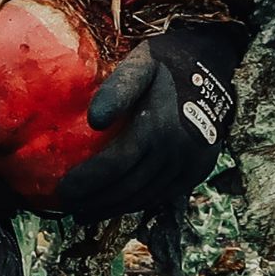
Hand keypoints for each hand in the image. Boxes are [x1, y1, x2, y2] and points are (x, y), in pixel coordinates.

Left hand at [54, 28, 242, 221]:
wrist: (214, 65)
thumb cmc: (168, 62)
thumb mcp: (141, 64)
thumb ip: (118, 89)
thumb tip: (94, 120)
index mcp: (158, 127)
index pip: (114, 165)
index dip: (86, 182)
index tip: (60, 191)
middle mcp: (177, 152)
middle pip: (127, 187)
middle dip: (94, 202)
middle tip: (67, 207)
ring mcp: (190, 165)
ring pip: (145, 197)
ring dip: (113, 209)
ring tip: (85, 213)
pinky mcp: (198, 170)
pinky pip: (163, 195)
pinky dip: (137, 204)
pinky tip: (117, 206)